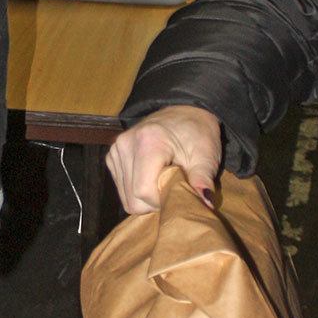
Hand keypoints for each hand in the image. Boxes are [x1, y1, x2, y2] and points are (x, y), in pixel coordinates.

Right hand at [105, 106, 221, 214]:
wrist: (184, 113)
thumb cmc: (197, 134)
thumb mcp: (206, 156)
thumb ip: (203, 180)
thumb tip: (205, 204)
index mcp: (148, 141)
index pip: (144, 191)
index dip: (162, 201)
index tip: (178, 194)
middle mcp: (125, 145)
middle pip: (133, 198)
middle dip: (155, 202)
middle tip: (173, 188)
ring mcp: (115, 151)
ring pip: (127, 198)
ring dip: (147, 199)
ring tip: (163, 181)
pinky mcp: (112, 157)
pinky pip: (123, 190)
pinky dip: (138, 191)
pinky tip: (152, 178)